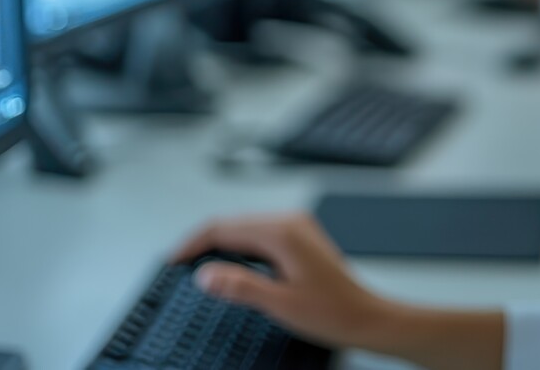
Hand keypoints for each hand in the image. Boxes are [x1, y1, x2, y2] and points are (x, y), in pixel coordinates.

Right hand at [171, 212, 382, 349]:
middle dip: (203, 242)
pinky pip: (259, 234)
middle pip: (233, 224)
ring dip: (220, 243)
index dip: (194, 244)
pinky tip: (229, 264)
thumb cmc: (332, 311)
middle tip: (179, 266)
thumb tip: (205, 275)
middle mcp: (290, 222)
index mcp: (282, 233)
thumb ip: (239, 287)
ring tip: (198, 265)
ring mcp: (297, 227)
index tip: (173, 261)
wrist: (365, 316)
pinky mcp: (300, 237)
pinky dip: (238, 246)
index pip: (225, 228)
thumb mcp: (278, 304)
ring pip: (245, 228)